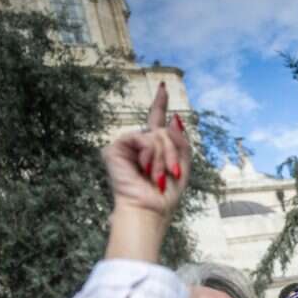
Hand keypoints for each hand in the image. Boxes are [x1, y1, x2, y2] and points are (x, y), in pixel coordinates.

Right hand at [104, 82, 190, 261]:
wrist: (150, 209)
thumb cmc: (166, 194)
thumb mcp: (183, 165)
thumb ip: (181, 141)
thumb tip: (174, 118)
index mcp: (154, 148)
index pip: (156, 121)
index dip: (160, 104)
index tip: (163, 87)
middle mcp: (138, 144)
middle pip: (163, 130)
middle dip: (173, 152)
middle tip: (171, 174)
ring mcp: (126, 146)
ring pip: (155, 135)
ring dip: (164, 157)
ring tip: (157, 176)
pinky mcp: (114, 149)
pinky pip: (142, 139)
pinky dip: (150, 155)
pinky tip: (145, 169)